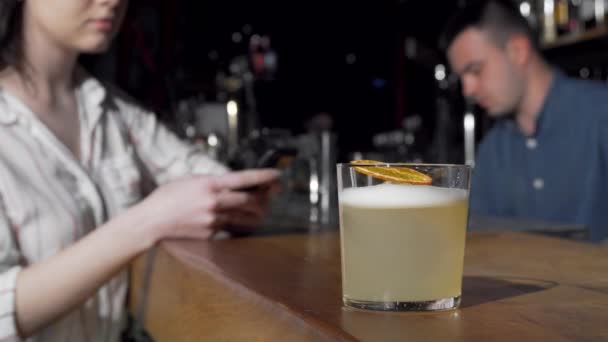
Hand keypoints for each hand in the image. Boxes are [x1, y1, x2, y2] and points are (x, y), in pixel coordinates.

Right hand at [131, 169, 280, 242]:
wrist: (152, 221)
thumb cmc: (168, 197)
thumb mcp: (190, 180)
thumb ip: (212, 181)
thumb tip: (231, 182)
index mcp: (209, 184)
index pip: (244, 179)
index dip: (263, 177)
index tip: (277, 175)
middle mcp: (215, 202)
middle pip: (251, 200)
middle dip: (265, 196)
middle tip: (272, 193)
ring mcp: (214, 219)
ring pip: (246, 216)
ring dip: (258, 212)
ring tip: (263, 207)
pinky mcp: (212, 233)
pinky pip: (233, 227)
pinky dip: (241, 223)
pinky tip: (244, 220)